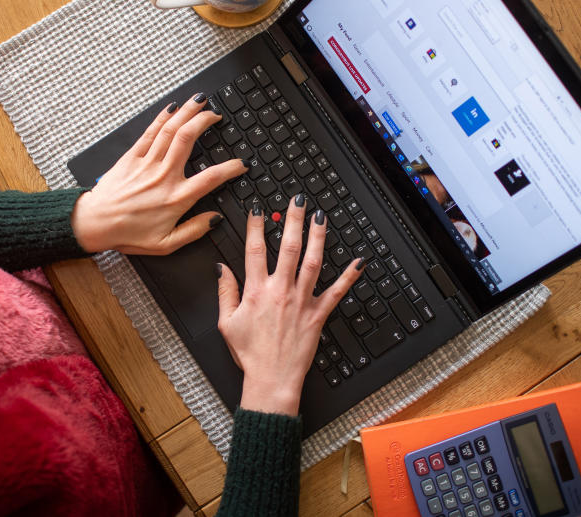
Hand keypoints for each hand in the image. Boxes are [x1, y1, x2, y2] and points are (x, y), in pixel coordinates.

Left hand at [71, 94, 246, 254]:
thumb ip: (194, 231)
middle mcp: (163, 176)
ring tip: (199, 101)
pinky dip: (162, 118)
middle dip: (205, 121)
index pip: (211, 177)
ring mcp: (147, 164)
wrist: (94, 223)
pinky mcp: (132, 157)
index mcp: (176, 198)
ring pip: (170, 130)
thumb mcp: (166, 243)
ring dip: (187, 112)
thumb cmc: (127, 234)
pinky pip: (150, 132)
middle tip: (216, 115)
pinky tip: (172, 108)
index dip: (231, 168)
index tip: (241, 163)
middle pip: (188, 139)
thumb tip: (215, 219)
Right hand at [216, 194, 364, 415]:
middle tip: (297, 200)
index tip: (258, 208)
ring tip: (321, 217)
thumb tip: (222, 268)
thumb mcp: (226, 323)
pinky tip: (359, 261)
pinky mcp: (318, 315)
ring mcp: (301, 302)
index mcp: (256, 292)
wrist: (271, 381)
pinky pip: (337, 293)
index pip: (254, 250)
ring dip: (318, 237)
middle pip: (288, 247)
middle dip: (293, 220)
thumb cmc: (249, 354)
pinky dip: (349, 277)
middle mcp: (280, 291)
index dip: (255, 225)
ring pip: (313, 262)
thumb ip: (225, 292)